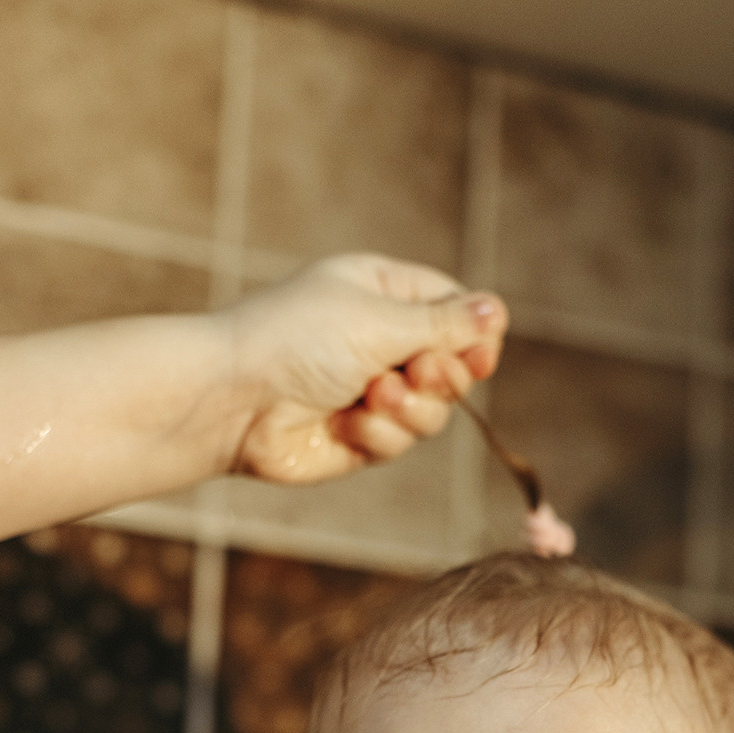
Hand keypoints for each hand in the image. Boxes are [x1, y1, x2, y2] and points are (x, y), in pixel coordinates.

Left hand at [224, 253, 507, 482]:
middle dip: (441, 376)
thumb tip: (498, 311)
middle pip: (453, 366)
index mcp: (384, 291)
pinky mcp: (362, 436)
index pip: (455, 309)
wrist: (235, 400)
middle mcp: (382, 339)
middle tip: (418, 373)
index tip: (478, 355)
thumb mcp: (379, 321)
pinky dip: (379, 435)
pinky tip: (343, 425)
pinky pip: (400, 441)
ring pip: (433, 412)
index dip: (475, 336)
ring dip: (410, 410)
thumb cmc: (296, 341)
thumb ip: (444, 325)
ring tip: (371, 399)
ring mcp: (373, 390)